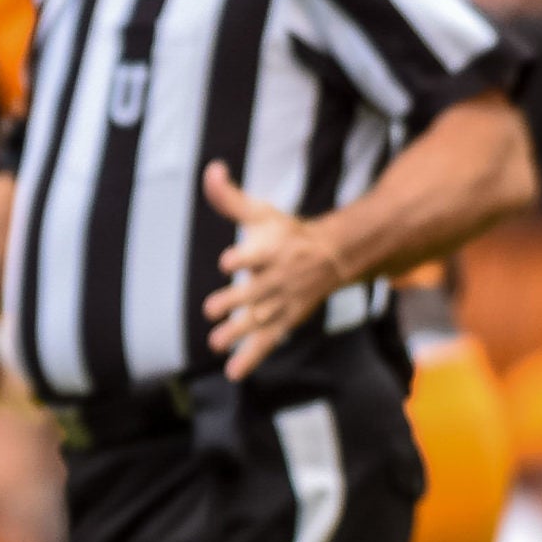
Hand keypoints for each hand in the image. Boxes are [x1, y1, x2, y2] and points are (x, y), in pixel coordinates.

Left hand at [200, 162, 355, 380]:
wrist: (331, 256)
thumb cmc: (286, 233)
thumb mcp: (260, 213)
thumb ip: (230, 197)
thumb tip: (210, 169)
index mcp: (274, 250)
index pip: (258, 254)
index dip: (243, 257)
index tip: (227, 261)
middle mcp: (280, 278)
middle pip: (256, 291)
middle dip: (235, 300)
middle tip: (211, 309)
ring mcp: (283, 302)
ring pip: (261, 319)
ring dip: (238, 332)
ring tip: (215, 343)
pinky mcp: (285, 320)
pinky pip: (268, 341)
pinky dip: (251, 357)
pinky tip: (233, 372)